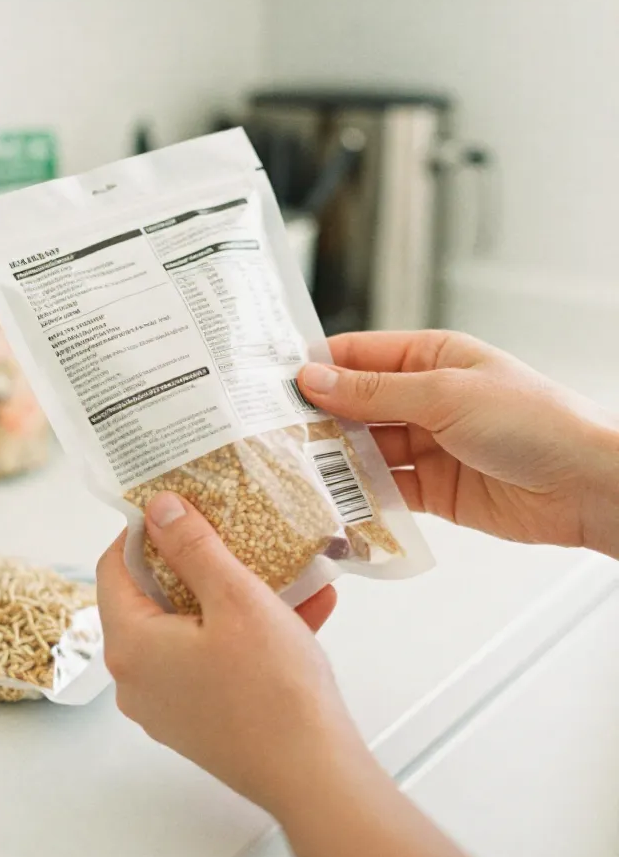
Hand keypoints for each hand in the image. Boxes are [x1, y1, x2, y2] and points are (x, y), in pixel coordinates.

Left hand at [96, 491, 366, 815]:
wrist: (315, 777)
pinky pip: (214, 661)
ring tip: (282, 569)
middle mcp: (137, 680)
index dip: (143, 531)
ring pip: (192, 629)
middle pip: (153, 599)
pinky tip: (305, 610)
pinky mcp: (200, 722)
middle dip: (198, 562)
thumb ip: (193, 546)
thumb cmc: (274, 691)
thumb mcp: (236, 598)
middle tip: (232, 532)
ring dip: (234, 596)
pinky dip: (248, 634)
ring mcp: (168, 706)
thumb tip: (157, 509)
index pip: (114, 568)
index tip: (178, 507)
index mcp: (131, 645)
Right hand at [298, 330, 618, 556]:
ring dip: (334, 460)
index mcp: (432, 357)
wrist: (585, 486)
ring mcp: (429, 445)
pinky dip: (359, 497)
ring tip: (292, 470)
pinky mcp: (435, 491)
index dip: (317, 366)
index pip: (359, 355)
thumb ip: (374, 391)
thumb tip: (314, 378)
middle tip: (270, 434)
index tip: (271, 382)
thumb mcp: (445, 394)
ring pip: (365, 450)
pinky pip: (385, 490)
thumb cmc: (534, 421)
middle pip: (356, 405)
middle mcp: (426, 398)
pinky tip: (332, 501)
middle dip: (317, 419)